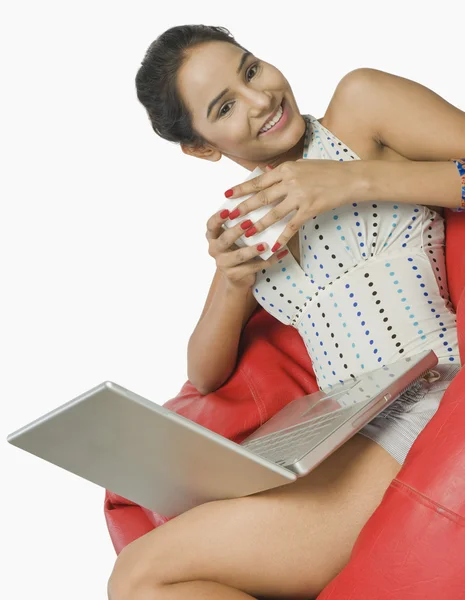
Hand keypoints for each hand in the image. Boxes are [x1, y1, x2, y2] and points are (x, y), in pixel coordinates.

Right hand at [205, 209, 288, 289]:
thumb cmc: (238, 247)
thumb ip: (239, 220)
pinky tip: (280, 254)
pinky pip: (253, 267)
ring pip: (239, 256)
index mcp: (213, 236)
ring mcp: (223, 264)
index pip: (211, 225)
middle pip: (224, 240)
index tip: (227, 211)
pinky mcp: (234, 275)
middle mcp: (214, 250)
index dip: (217, 218)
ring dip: (253, 250)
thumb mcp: (234, 235)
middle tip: (249, 223)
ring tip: (265, 245)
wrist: (238, 276)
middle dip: (236, 231)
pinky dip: (268, 260)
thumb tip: (259, 198)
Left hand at [223, 159, 361, 250]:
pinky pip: (292, 226)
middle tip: (230, 216)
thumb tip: (268, 173)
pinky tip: (274, 246)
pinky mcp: (310, 209)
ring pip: (273, 213)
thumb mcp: (304, 165)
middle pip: (262, 198)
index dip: (241, 189)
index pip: (259, 181)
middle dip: (244, 208)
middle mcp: (290, 181)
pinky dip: (282, 237)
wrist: (351, 178)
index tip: (227, 195)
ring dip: (258, 224)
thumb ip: (285, 171)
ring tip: (246, 232)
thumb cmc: (328, 170)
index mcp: (287, 169)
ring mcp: (300, 196)